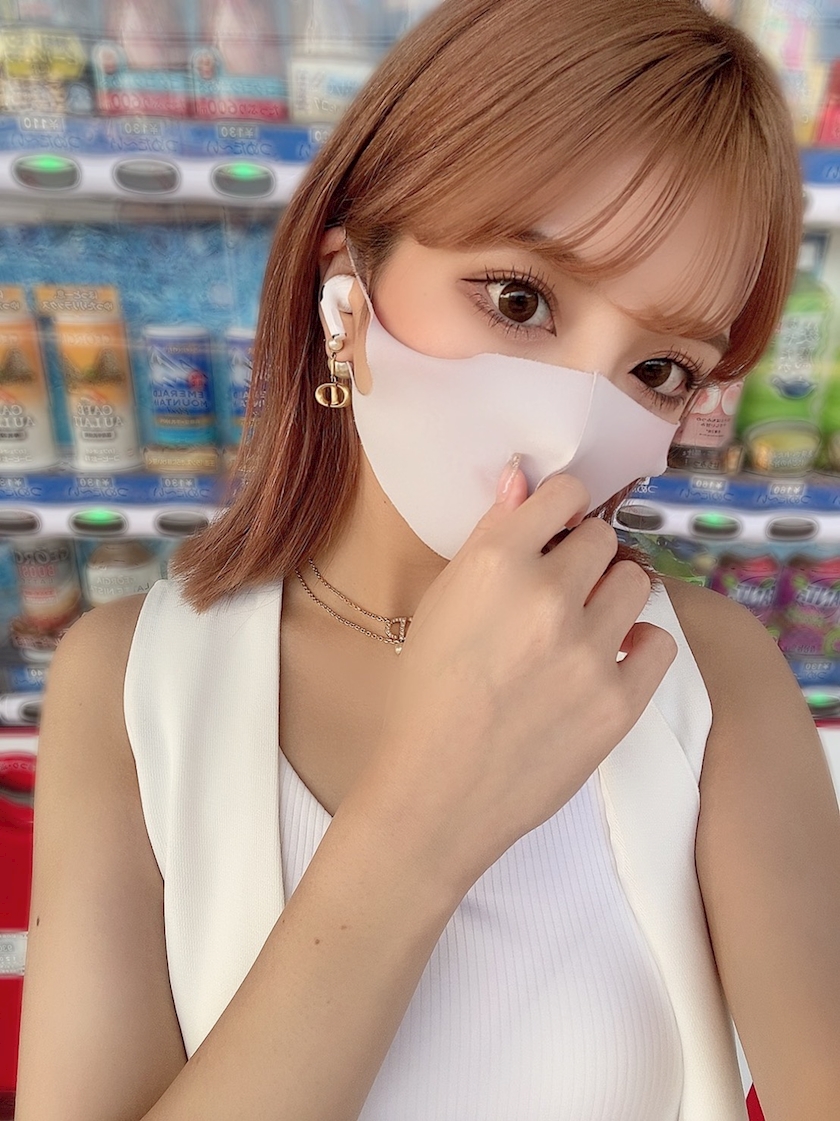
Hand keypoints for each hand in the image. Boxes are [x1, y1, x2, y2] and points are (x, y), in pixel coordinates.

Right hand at [354, 460, 677, 893]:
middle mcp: (549, 594)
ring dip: (611, 596)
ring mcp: (589, 649)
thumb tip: (523, 477)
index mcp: (496, 562)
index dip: (561, 508)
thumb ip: (489, 535)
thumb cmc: (425, 695)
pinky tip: (608, 660)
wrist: (435, 791)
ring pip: (635, 581)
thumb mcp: (443, 602)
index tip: (556, 528)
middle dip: (583, 558)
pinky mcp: (619, 700)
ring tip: (581, 629)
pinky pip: (659, 640)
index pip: (565, 492)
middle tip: (558, 593)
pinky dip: (637, 645)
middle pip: (603, 538)